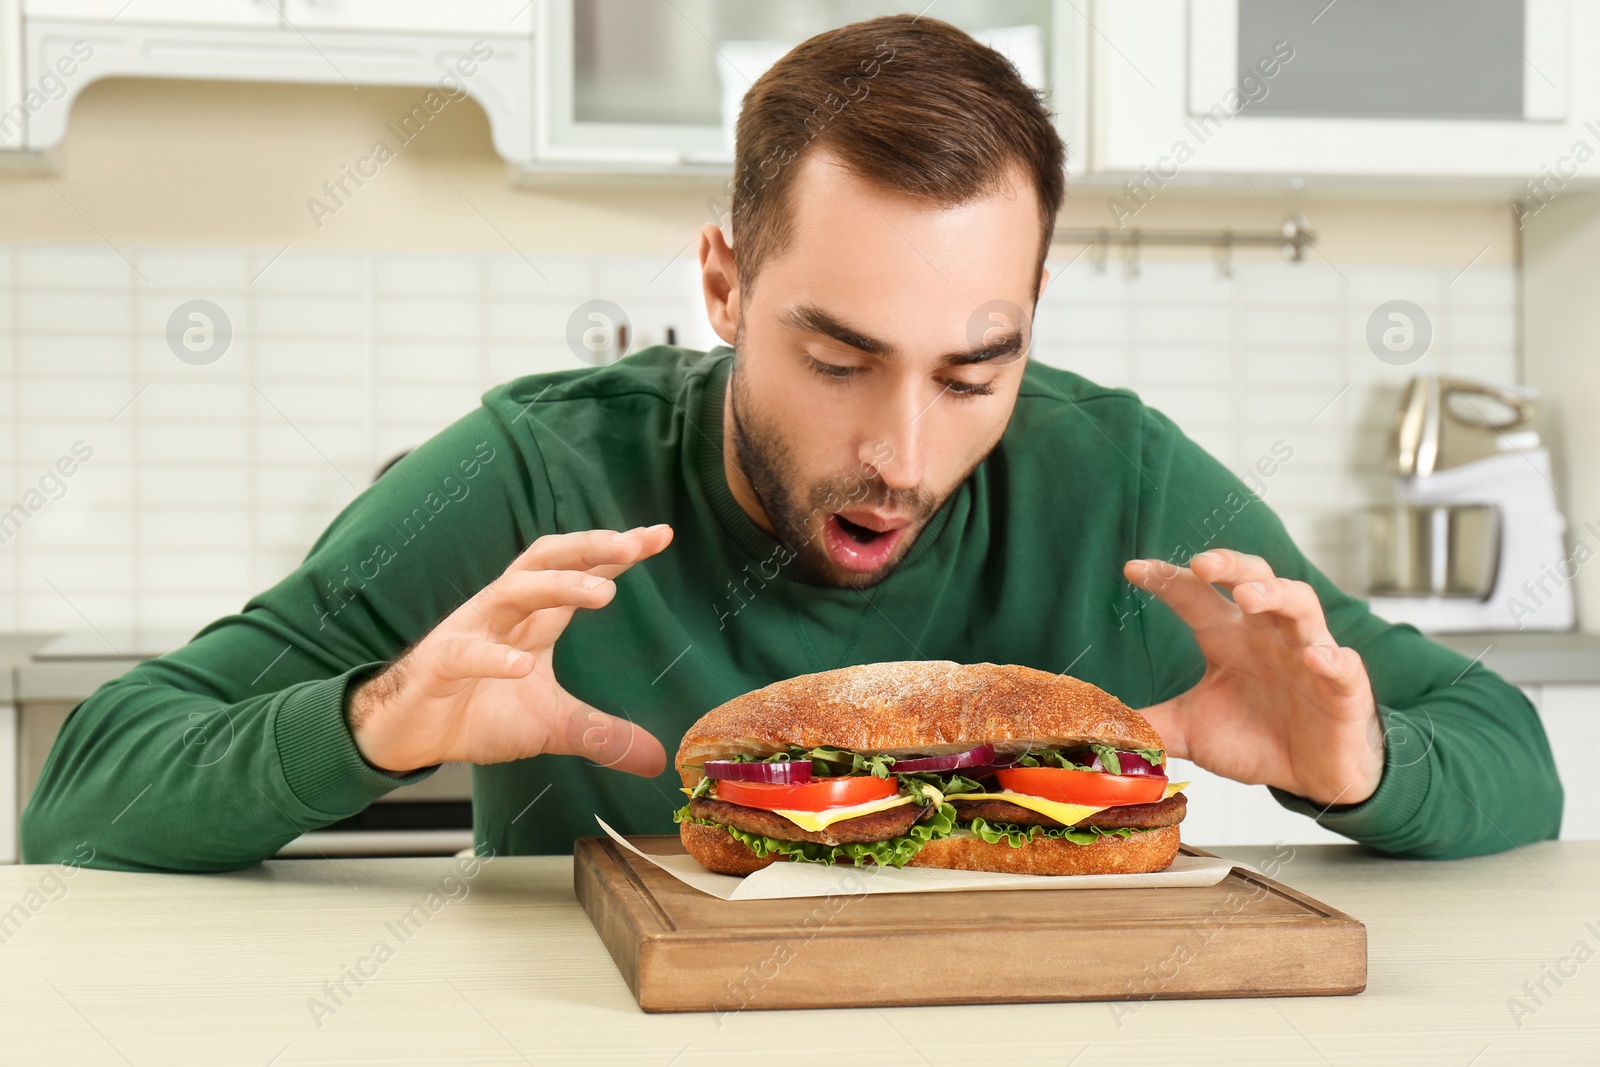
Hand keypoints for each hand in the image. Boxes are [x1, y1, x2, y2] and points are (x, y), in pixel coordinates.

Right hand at [348, 525, 674, 775]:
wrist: (407, 735)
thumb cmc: (476, 713)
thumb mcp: (552, 726)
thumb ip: (602, 735)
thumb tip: (657, 760)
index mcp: (532, 619)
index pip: (578, 574)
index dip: (616, 553)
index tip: (659, 535)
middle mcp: (502, 613)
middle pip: (545, 562)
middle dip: (589, 547)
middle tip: (632, 543)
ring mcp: (469, 634)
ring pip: (511, 592)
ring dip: (557, 587)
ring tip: (602, 591)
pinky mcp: (438, 666)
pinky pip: (464, 655)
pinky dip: (493, 658)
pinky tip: (522, 667)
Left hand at [1121, 548, 1383, 806]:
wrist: (1313, 776)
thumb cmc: (1257, 739)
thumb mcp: (1191, 730)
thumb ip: (1150, 722)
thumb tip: (1095, 724)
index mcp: (1228, 639)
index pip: (1195, 597)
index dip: (1168, 579)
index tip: (1133, 569)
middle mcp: (1268, 636)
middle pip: (1254, 579)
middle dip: (1230, 566)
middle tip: (1202, 564)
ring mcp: (1308, 656)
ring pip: (1299, 605)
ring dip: (1276, 595)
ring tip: (1250, 597)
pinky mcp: (1343, 689)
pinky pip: (1343, 665)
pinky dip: (1332, 658)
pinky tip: (1318, 658)